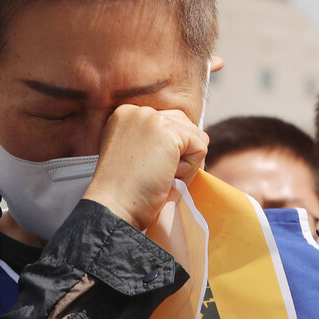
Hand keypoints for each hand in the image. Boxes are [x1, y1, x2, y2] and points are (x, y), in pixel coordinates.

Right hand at [84, 105, 207, 229]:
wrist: (114, 208)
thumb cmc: (126, 193)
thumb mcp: (144, 159)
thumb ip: (170, 143)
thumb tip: (204, 135)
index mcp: (126, 115)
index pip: (167, 123)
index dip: (166, 151)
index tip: (144, 169)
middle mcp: (136, 111)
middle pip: (182, 125)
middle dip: (178, 155)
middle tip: (152, 175)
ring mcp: (152, 118)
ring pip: (193, 137)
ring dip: (183, 163)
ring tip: (157, 176)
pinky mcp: (169, 132)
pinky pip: (200, 148)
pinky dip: (188, 170)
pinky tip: (164, 177)